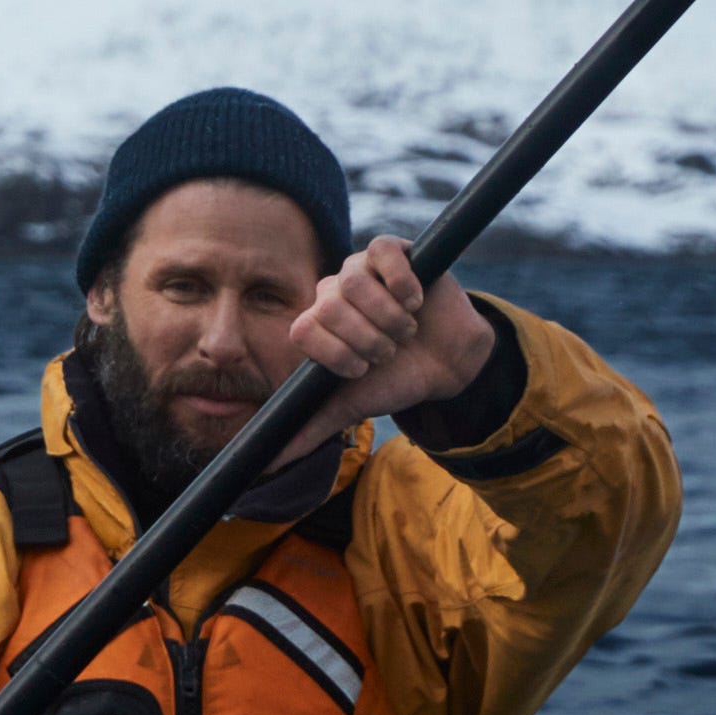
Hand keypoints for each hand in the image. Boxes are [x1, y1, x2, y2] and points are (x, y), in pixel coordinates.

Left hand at [291, 236, 495, 424]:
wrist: (447, 362)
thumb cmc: (395, 379)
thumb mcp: (351, 405)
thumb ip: (311, 428)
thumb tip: (267, 464)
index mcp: (317, 323)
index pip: (303, 329)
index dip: (336, 353)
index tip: (363, 369)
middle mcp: (333, 292)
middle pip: (329, 305)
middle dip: (367, 339)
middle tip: (390, 351)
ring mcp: (361, 268)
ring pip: (353, 280)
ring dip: (387, 315)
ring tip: (406, 329)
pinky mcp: (392, 251)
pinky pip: (382, 250)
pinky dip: (401, 281)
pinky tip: (415, 300)